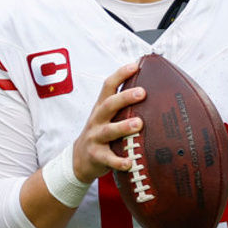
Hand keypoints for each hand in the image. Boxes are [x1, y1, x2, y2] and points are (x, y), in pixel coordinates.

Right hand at [72, 62, 144, 182]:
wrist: (79, 159)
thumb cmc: (100, 133)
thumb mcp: (106, 117)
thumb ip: (122, 106)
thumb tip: (149, 89)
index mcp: (101, 107)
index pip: (108, 86)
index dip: (120, 74)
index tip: (135, 66)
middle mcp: (97, 120)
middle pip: (109, 105)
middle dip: (124, 97)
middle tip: (142, 93)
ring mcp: (95, 137)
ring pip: (109, 130)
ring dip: (123, 127)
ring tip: (138, 124)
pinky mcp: (97, 156)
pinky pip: (108, 159)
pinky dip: (119, 161)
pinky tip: (130, 162)